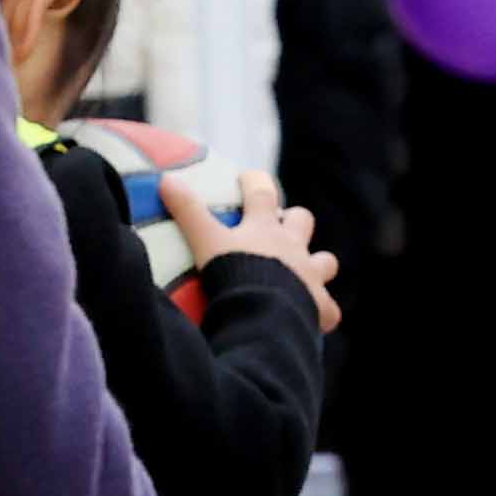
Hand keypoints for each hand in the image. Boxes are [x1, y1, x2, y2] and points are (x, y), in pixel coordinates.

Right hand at [168, 169, 340, 333]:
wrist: (262, 312)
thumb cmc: (233, 272)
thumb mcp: (205, 240)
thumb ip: (187, 212)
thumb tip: (165, 179)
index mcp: (265, 229)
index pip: (262, 193)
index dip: (255, 182)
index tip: (247, 178)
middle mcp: (293, 248)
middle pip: (302, 220)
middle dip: (294, 221)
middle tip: (279, 228)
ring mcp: (311, 277)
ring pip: (326, 262)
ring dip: (317, 265)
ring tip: (304, 274)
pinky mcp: (320, 308)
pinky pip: (330, 310)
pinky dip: (322, 312)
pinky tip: (312, 317)